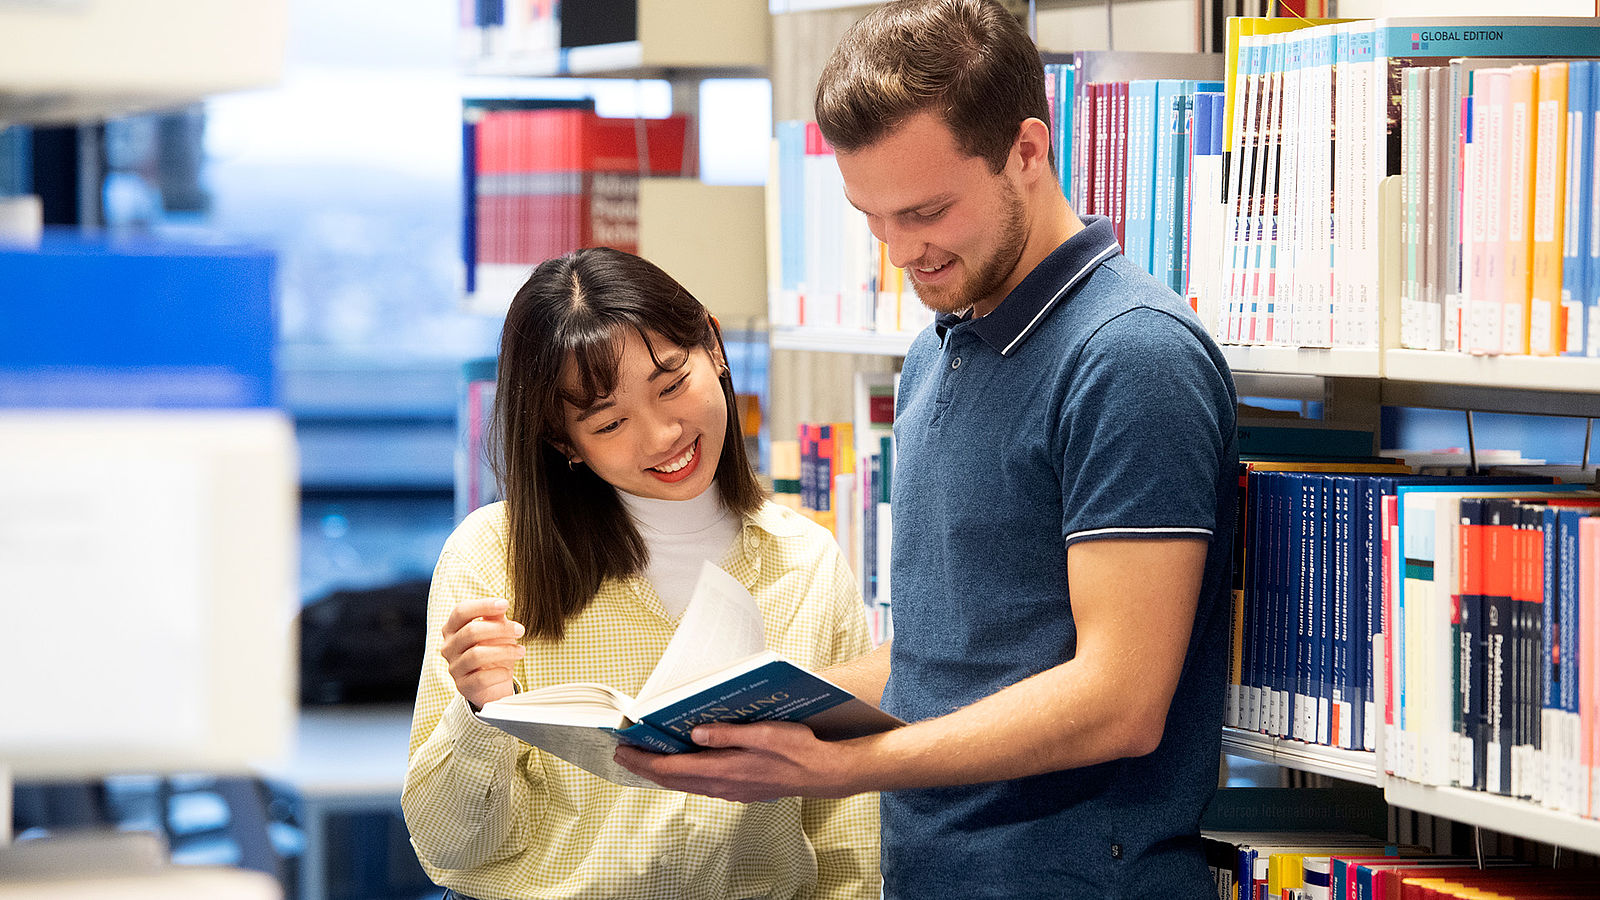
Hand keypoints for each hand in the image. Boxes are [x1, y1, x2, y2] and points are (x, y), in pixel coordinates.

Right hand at [440, 596, 525, 709]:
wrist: (494, 684)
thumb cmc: (494, 651)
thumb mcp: (496, 631)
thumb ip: (495, 618)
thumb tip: (500, 606)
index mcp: (452, 628)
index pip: (461, 611)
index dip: (482, 605)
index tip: (505, 604)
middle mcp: (448, 647)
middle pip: (471, 631)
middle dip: (500, 629)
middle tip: (520, 630)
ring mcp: (454, 667)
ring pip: (476, 655)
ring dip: (504, 651)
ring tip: (521, 651)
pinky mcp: (463, 686)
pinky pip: (481, 678)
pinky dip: (499, 672)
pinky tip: (508, 671)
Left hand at [612, 721, 860, 802]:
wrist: (822, 773)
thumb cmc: (798, 750)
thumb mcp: (764, 733)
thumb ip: (727, 734)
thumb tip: (695, 732)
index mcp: (724, 770)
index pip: (671, 769)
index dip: (643, 761)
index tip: (623, 750)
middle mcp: (722, 785)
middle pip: (672, 780)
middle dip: (644, 766)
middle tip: (623, 753)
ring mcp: (729, 790)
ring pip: (684, 784)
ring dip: (662, 772)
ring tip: (645, 757)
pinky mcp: (737, 789)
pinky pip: (699, 784)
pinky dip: (681, 774)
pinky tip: (680, 763)